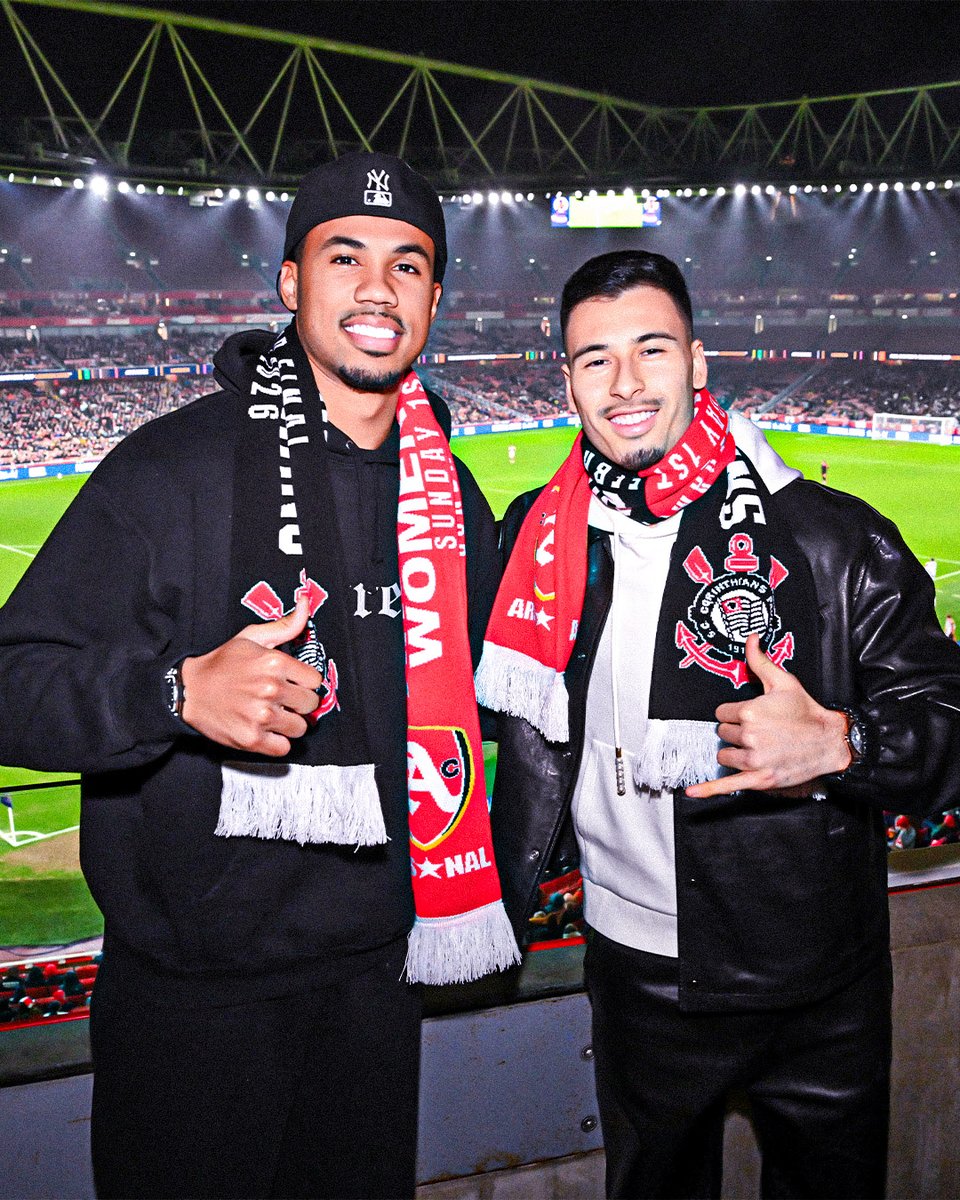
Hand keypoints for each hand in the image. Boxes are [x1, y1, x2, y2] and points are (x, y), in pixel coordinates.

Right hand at [180, 593, 324, 756]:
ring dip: (289, 724)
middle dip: (299, 703)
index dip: (304, 683)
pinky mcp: (251, 739)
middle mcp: (270, 689)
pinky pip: (283, 748)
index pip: (315, 681)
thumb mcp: (252, 637)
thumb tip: (305, 602)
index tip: (293, 683)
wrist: (188, 691)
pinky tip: (266, 730)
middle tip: (282, 700)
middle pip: (310, 705)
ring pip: (300, 728)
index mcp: (274, 662)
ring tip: (274, 715)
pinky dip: (277, 742)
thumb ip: (285, 625)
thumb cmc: (222, 664)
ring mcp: (261, 716)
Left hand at [684, 633, 851, 799]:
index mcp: (750, 711)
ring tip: (758, 747)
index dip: (735, 714)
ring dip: (736, 752)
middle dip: (738, 732)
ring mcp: (754, 759)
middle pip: (723, 734)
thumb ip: (760, 661)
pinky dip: (709, 790)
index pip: (721, 714)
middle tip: (761, 731)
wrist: (829, 740)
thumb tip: (750, 639)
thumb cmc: (806, 712)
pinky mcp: (759, 778)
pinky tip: (692, 792)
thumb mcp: (783, 682)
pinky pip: (727, 785)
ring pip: (725, 755)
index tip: (750, 716)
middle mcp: (750, 736)